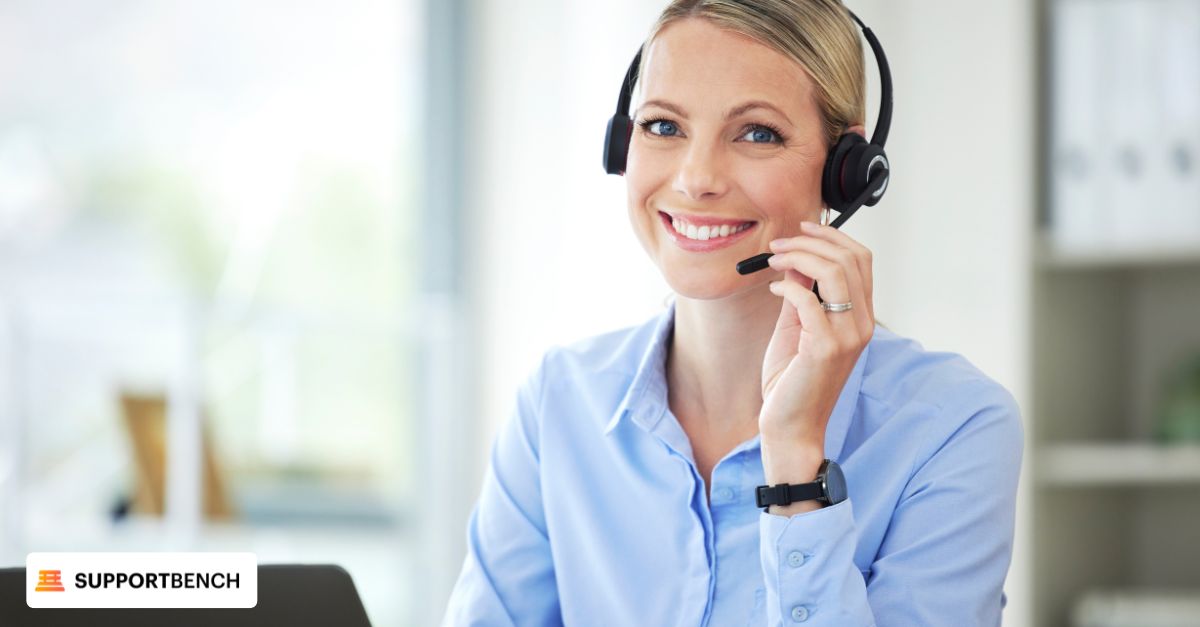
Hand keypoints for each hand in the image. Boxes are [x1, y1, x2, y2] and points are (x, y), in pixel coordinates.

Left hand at [759, 221, 875, 449]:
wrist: (791, 425)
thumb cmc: (792, 379)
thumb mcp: (799, 327)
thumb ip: (803, 294)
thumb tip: (795, 259)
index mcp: (860, 317)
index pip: (861, 259)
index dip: (832, 236)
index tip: (802, 229)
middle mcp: (862, 324)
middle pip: (850, 259)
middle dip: (812, 241)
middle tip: (779, 244)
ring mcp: (847, 336)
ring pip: (834, 272)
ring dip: (799, 257)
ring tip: (773, 259)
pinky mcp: (825, 348)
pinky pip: (808, 299)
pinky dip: (787, 286)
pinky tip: (772, 289)